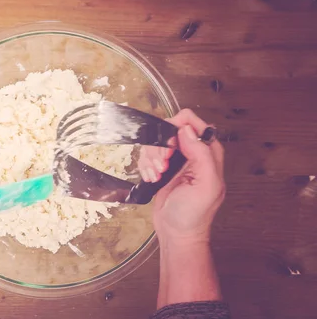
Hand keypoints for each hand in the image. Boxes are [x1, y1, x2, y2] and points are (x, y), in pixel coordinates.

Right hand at [139, 109, 224, 244]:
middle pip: (169, 130)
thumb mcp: (205, 185)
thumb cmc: (194, 214)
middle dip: (161, 147)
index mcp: (209, 152)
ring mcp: (177, 160)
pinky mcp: (162, 168)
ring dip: (151, 158)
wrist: (177, 233)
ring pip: (156, 142)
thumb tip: (186, 129)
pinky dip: (146, 166)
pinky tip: (152, 178)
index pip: (192, 122)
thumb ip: (201, 154)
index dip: (177, 129)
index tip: (171, 147)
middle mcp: (193, 153)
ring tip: (157, 175)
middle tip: (163, 166)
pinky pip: (148, 155)